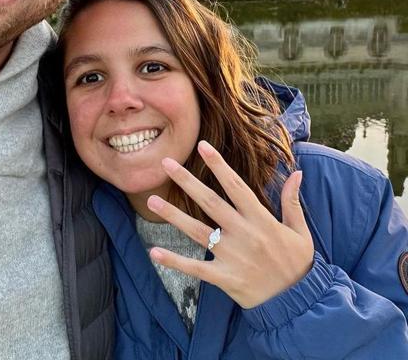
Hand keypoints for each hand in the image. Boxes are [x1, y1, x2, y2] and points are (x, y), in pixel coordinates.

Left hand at [147, 140, 313, 308]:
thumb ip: (292, 202)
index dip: (219, 165)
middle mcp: (244, 234)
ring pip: (197, 231)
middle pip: (210, 202)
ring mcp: (232, 256)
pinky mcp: (224, 277)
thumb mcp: (299, 231)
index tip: (203, 145)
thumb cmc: (297, 264)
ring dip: (173, 215)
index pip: (236, 186)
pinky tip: (154, 252)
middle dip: (187, 181)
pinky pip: (195, 268)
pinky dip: (175, 261)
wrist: (298, 304)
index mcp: (261, 220)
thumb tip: (297, 173)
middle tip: (166, 163)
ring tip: (151, 200)